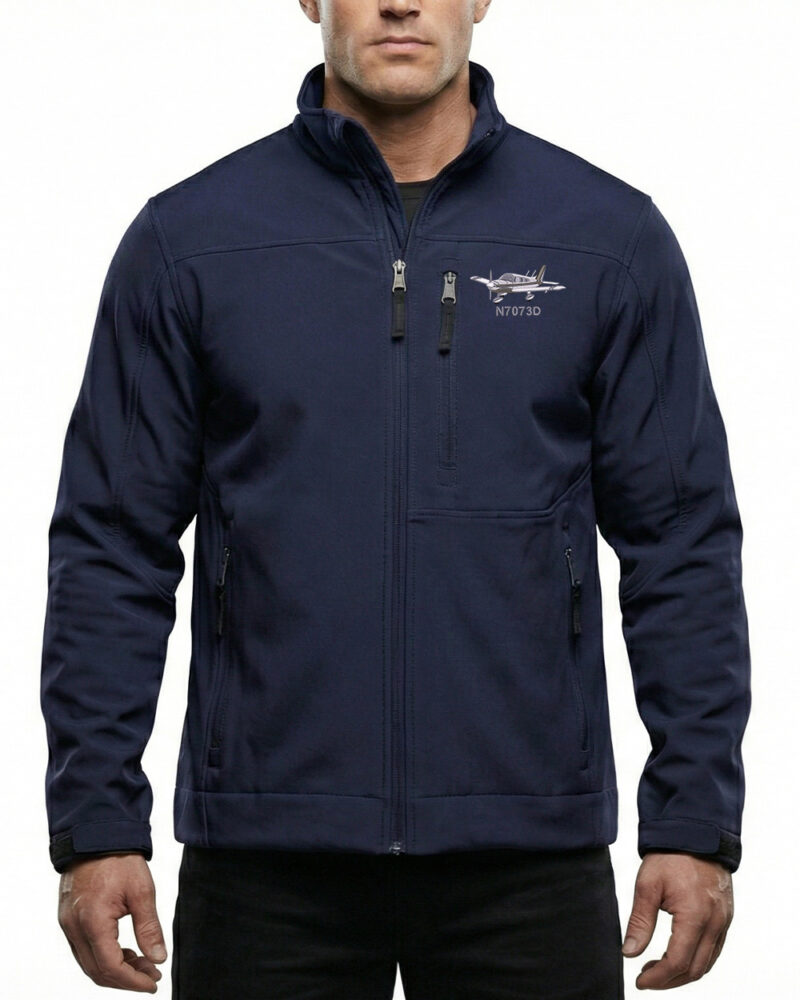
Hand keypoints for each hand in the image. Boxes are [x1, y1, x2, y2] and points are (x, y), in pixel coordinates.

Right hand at [57, 852, 167, 992]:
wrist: (96, 835)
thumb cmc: (119, 859)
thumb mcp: (141, 891)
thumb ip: (149, 928)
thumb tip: (158, 958)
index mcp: (92, 922)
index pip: (110, 968)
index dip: (132, 981)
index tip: (153, 983)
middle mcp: (74, 928)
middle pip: (97, 971)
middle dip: (126, 979)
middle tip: (152, 975)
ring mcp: (68, 924)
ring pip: (89, 963)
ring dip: (115, 970)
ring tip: (143, 964)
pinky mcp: (68, 919)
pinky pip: (84, 949)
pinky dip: (104, 956)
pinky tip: (125, 951)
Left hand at [621, 852, 732, 989]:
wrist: (696, 832)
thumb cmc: (670, 856)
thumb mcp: (647, 885)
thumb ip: (640, 922)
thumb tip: (629, 953)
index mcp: (695, 916)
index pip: (678, 962)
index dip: (658, 978)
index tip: (640, 981)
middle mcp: (715, 923)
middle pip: (695, 970)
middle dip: (669, 980)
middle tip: (646, 978)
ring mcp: (724, 921)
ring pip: (707, 963)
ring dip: (683, 973)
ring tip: (658, 969)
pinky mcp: (726, 917)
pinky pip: (714, 949)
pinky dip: (697, 959)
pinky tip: (677, 954)